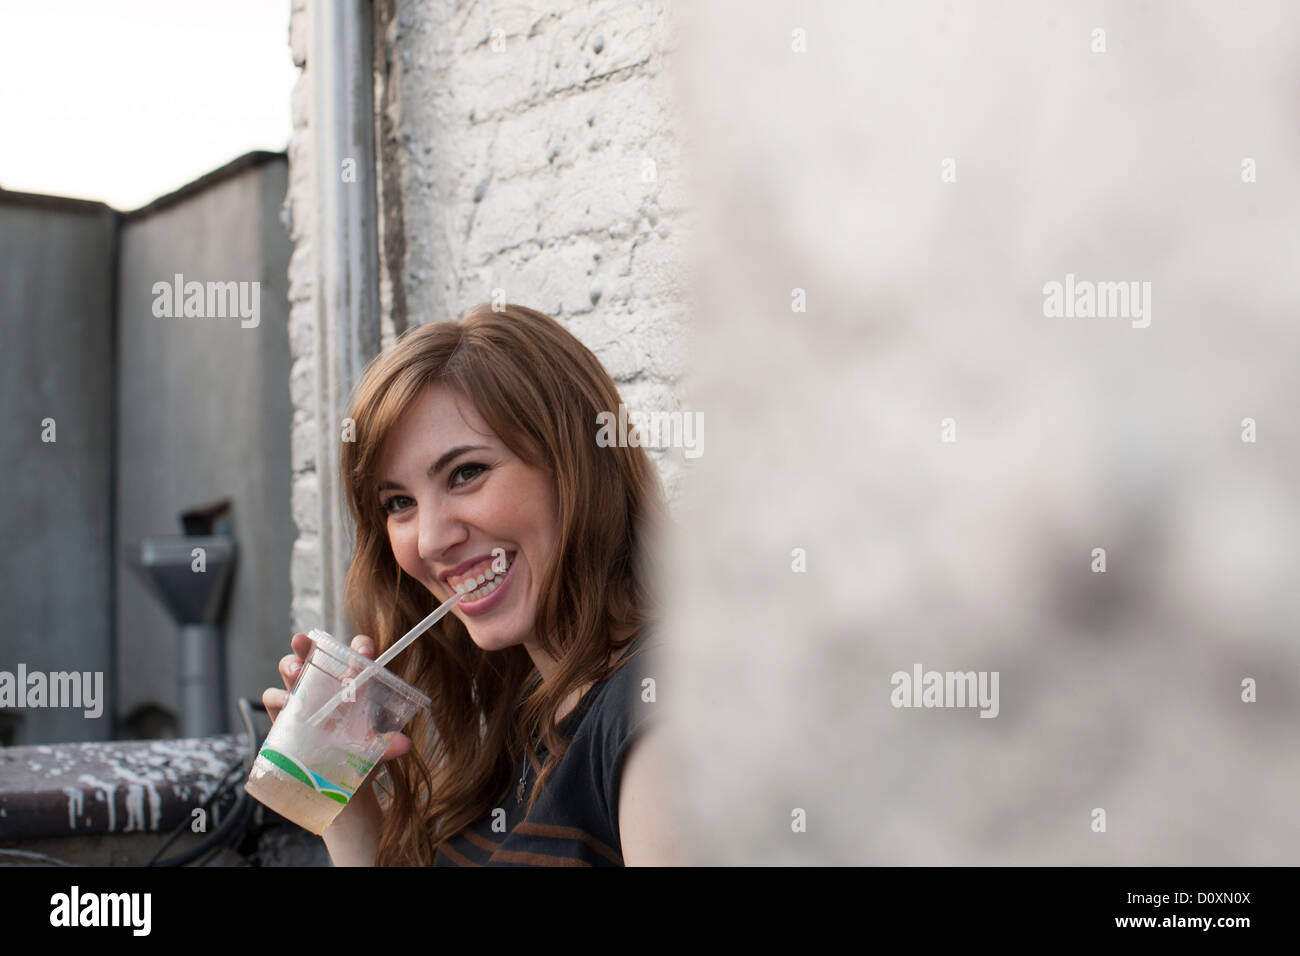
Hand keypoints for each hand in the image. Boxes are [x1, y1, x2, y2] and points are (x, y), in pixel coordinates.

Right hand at [261, 633, 411, 761]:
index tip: (364, 650)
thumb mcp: (372, 746)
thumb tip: (404, 745)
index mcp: (351, 682)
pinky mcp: (283, 714)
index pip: (356, 655)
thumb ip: (387, 744)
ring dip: (290, 665)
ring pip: (290, 669)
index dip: (360, 647)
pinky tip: (285, 703)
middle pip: (314, 653)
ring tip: (296, 671)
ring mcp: (301, 695)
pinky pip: (273, 698)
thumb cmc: (353, 749)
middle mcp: (324, 683)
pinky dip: (277, 697)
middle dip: (308, 644)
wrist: (329, 775)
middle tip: (305, 641)